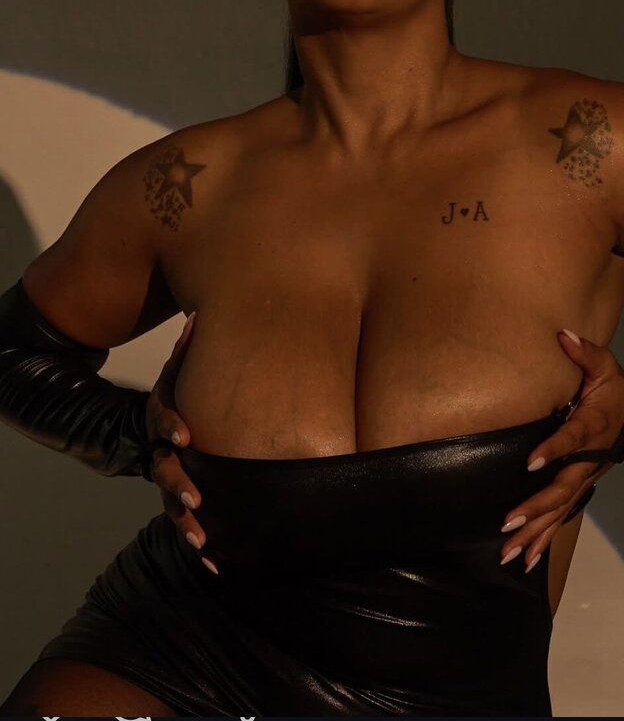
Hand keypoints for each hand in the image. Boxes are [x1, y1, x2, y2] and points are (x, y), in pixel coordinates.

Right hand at [144, 312, 217, 573]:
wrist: (149, 428)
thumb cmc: (177, 395)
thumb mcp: (178, 372)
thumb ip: (188, 351)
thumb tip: (199, 316)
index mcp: (158, 418)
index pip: (160, 421)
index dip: (171, 427)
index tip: (186, 436)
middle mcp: (159, 451)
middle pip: (163, 470)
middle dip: (178, 485)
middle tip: (196, 499)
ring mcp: (166, 478)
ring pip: (172, 504)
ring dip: (187, 523)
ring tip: (203, 540)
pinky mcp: (181, 500)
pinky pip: (188, 524)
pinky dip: (201, 545)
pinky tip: (218, 565)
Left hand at [498, 329, 623, 572]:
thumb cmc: (615, 387)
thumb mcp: (605, 364)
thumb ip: (584, 351)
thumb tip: (563, 334)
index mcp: (593, 426)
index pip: (571, 439)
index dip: (553, 450)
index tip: (530, 462)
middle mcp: (589, 459)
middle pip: (562, 489)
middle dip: (535, 507)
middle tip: (507, 522)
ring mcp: (586, 478)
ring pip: (560, 511)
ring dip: (535, 533)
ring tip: (509, 553)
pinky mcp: (581, 487)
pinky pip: (562, 517)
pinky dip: (544, 539)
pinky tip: (526, 560)